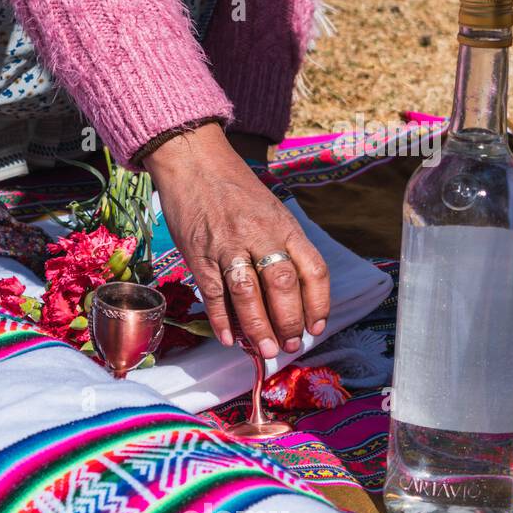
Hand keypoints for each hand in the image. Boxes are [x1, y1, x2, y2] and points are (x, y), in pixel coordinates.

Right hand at [140, 123, 328, 357]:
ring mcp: (228, 245)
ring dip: (257, 328)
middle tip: (288, 345)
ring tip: (263, 350)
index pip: (312, 270)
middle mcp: (260, 236)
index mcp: (284, 226)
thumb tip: (286, 295)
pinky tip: (229, 338)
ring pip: (248, 294)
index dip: (318, 304)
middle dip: (288, 322)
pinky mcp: (199, 253)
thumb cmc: (234, 189)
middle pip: (282, 286)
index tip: (316, 327)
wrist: (193, 161)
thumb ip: (281, 246)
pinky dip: (221, 319)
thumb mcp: (270, 210)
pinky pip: (213, 292)